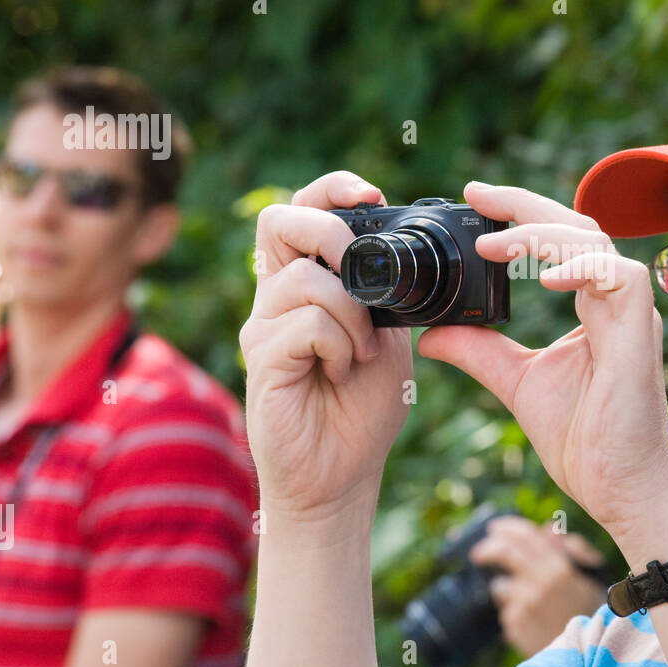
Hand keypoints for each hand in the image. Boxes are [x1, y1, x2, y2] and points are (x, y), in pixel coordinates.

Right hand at [239, 172, 413, 522]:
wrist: (341, 476)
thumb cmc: (362, 408)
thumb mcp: (389, 336)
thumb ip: (386, 294)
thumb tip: (406, 250)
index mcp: (307, 285)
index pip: (300, 211)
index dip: (331, 190)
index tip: (372, 196)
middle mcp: (275, 299)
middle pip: (280, 221)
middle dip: (332, 233)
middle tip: (365, 273)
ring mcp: (263, 328)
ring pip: (306, 278)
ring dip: (353, 312)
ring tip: (364, 352)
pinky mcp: (261, 360)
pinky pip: (306, 324)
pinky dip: (340, 343)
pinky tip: (344, 371)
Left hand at [417, 181, 667, 544]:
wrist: (622, 493)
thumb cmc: (586, 444)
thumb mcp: (517, 384)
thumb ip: (480, 351)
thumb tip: (430, 333)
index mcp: (592, 306)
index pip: (558, 240)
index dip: (519, 215)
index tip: (473, 201)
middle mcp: (614, 302)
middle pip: (576, 226)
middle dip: (525, 205)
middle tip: (476, 194)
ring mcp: (632, 315)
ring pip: (595, 242)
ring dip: (541, 234)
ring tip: (491, 244)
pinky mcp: (641, 334)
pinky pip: (620, 279)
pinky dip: (581, 269)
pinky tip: (544, 278)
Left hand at [469, 517, 606, 655]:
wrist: (587, 656)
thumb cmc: (592, 613)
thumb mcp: (592, 577)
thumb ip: (573, 548)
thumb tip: (548, 529)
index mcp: (559, 568)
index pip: (526, 536)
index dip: (507, 528)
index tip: (495, 527)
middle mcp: (539, 585)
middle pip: (503, 553)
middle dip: (487, 548)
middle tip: (479, 552)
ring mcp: (524, 607)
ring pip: (500, 586)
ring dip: (505, 587)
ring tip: (524, 599)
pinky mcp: (515, 627)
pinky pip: (506, 610)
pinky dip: (513, 610)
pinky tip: (530, 618)